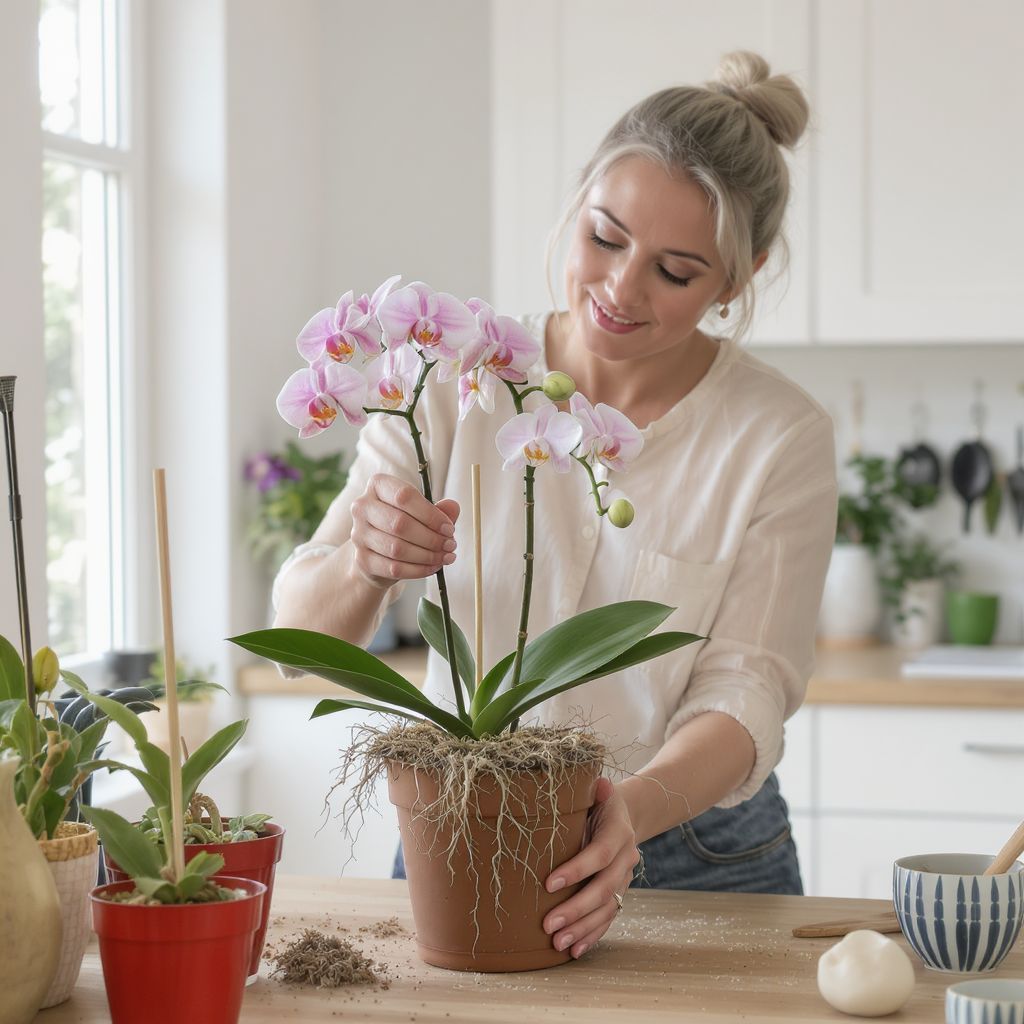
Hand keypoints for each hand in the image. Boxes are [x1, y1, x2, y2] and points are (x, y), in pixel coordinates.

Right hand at [349, 473, 459, 587]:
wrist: (378, 552)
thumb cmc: (402, 525)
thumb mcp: (421, 513)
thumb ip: (438, 510)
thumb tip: (453, 507)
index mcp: (378, 486)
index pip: (404, 496)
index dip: (430, 514)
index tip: (449, 528)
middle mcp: (363, 507)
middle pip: (400, 523)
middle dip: (431, 538)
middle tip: (450, 545)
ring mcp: (359, 534)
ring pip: (397, 548)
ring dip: (427, 555)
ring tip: (445, 557)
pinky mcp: (362, 559)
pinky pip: (394, 568)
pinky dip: (418, 570)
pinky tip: (433, 567)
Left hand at [542, 777, 639, 958]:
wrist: (624, 813)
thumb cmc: (598, 800)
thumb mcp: (596, 790)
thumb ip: (595, 789)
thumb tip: (599, 783)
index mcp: (619, 831)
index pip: (601, 854)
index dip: (578, 869)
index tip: (549, 884)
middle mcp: (627, 857)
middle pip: (605, 888)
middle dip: (577, 909)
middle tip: (549, 924)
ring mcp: (625, 878)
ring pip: (608, 908)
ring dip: (583, 928)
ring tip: (558, 943)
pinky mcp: (619, 892)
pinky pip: (609, 917)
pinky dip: (593, 935)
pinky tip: (575, 950)